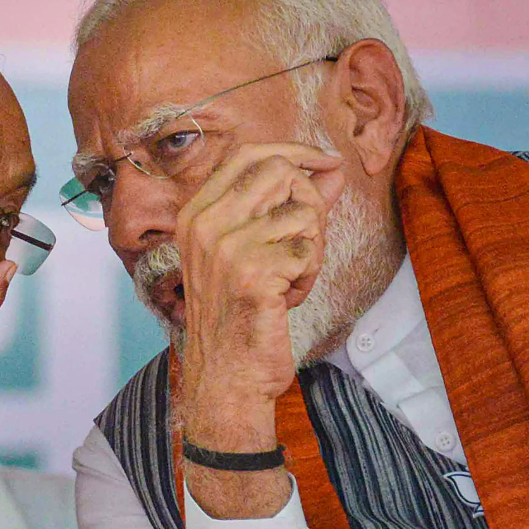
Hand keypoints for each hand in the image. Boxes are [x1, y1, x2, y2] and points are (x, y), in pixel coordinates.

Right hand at [177, 142, 342, 441]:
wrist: (225, 376)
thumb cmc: (241, 315)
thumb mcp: (256, 252)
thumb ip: (290, 206)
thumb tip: (332, 170)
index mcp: (196, 214)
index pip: (248, 155)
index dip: (294, 152)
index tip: (326, 163)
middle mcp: (205, 224)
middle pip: (282, 174)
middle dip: (310, 205)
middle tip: (303, 244)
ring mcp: (225, 248)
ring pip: (303, 214)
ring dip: (311, 249)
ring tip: (289, 280)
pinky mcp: (252, 273)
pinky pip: (308, 252)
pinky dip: (309, 277)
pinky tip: (288, 298)